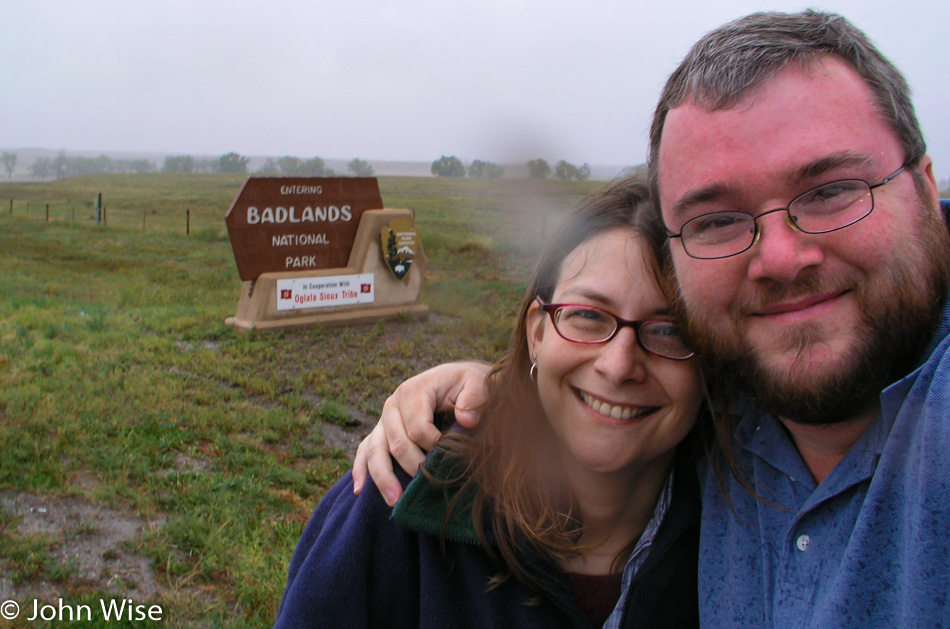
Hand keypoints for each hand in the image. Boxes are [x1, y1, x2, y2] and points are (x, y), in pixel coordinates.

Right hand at [352, 361, 490, 505]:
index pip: (417, 427)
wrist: (459, 384)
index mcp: (413, 391)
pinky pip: (364, 451)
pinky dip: (360, 470)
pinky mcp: (380, 433)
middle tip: (428, 486)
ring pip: (375, 450)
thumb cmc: (468, 386)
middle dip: (412, 466)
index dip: (434, 446)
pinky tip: (359, 490)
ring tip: (395, 500)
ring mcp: (384, 420)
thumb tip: (466, 420)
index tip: (451, 456)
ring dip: (383, 477)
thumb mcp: (478, 383)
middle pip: (396, 442)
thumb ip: (475, 396)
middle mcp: (392, 405)